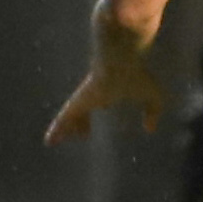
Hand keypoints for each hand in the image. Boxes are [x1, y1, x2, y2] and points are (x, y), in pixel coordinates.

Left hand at [44, 45, 166, 147]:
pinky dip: (57, 130)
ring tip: (53, 142)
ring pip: (69, 116)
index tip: (88, 128)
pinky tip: (49, 141)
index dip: (92, 116)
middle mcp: (92, 93)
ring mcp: (83, 97)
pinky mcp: (77, 101)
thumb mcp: (151, 95)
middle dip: (78, 123)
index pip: (97, 103)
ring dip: (64, 129)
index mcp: (106, 90)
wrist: (122, 59)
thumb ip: (153, 111)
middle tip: (79, 136)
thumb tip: (150, 129)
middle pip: (81, 111)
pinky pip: (63, 119)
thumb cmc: (137, 74)